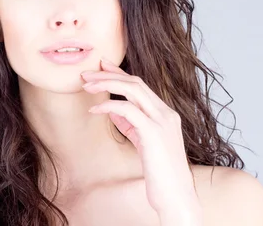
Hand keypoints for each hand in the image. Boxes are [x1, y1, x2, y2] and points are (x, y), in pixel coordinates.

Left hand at [81, 57, 202, 224]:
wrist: (176, 196)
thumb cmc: (160, 173)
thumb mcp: (144, 142)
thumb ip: (131, 124)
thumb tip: (112, 109)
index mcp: (165, 114)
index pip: (141, 85)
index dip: (119, 73)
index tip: (102, 66)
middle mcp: (166, 113)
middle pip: (135, 82)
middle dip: (108, 74)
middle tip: (86, 74)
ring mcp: (162, 121)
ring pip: (132, 89)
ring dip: (106, 84)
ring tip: (86, 86)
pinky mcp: (153, 133)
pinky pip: (127, 110)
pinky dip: (108, 106)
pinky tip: (94, 109)